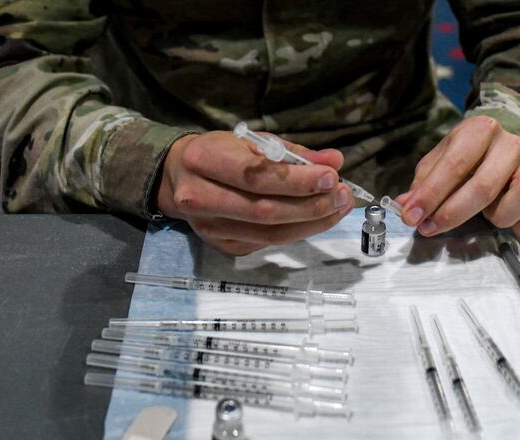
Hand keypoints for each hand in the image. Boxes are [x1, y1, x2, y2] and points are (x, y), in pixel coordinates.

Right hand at [155, 131, 353, 254]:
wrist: (177, 179)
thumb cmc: (219, 154)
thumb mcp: (251, 140)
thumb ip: (292, 152)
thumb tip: (334, 162)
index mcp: (203, 160)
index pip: (255, 175)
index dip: (297, 180)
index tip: (331, 177)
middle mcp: (199, 197)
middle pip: (264, 210)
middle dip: (310, 205)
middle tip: (342, 195)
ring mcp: (209, 227)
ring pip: (268, 234)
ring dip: (311, 223)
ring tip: (338, 208)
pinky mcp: (221, 245)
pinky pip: (266, 243)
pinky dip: (296, 231)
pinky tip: (315, 219)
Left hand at [397, 116, 519, 236]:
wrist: (500, 147)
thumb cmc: (464, 157)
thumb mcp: (439, 161)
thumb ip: (422, 183)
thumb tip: (404, 205)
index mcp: (480, 130)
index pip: (454, 164)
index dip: (430, 195)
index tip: (411, 216)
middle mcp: (511, 144)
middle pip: (485, 185)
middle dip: (453, 213)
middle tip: (430, 228)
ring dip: (499, 215)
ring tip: (484, 216)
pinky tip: (507, 222)